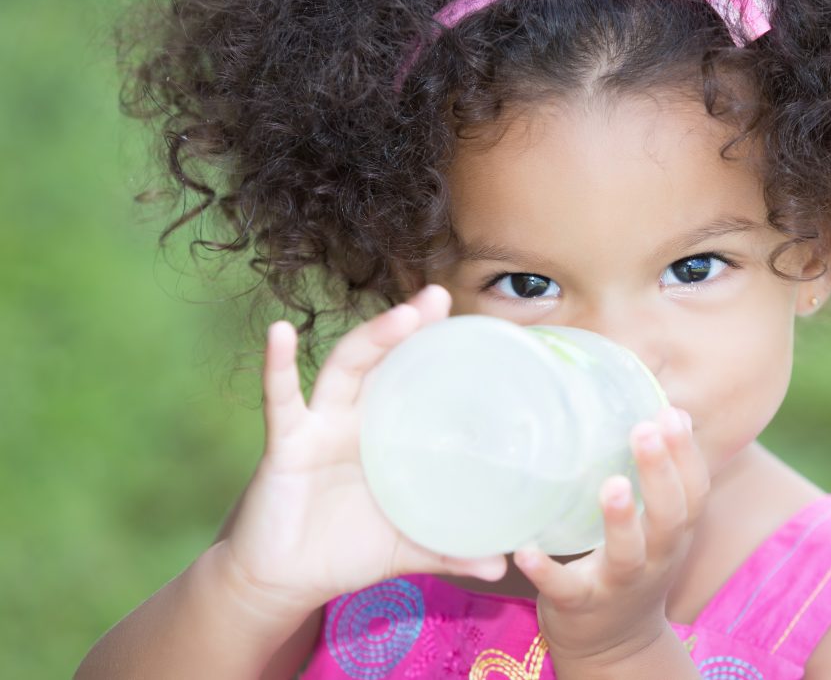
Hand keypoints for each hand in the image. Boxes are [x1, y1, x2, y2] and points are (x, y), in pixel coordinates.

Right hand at [218, 285, 506, 613]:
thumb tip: (504, 564)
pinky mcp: (287, 444)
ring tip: (404, 315)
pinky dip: (277, 366)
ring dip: (372, 338)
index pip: (413, 379)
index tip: (467, 322)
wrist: (283, 583)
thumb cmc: (344, 552)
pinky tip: (280, 332)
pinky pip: (280, 400)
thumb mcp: (407, 548)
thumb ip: (451, 551)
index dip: (434, 349)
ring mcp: (319, 426)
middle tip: (439, 296)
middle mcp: (353, 420)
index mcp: (384, 435)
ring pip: (345, 369)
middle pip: (383, 360)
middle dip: (408, 326)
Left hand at [513, 407, 708, 670]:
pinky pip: (564, 589)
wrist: (616, 647)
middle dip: (660, 473)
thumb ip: (653, 477)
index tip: (673, 412)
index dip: (687, 453)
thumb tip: (653, 404)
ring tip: (610, 485)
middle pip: (669, 516)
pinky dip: (546, 572)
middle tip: (644, 430)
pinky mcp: (579, 605)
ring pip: (627, 554)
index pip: (694, 490)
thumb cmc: (632, 564)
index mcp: (672, 532)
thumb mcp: (654, 524)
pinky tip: (526, 551)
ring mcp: (619, 585)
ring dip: (621, 520)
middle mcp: (655, 558)